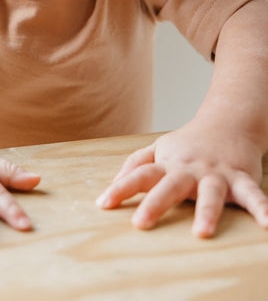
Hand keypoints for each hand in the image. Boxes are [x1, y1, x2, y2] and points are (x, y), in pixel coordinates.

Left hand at [96, 122, 267, 236]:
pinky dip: (261, 208)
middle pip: (170, 185)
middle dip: (155, 204)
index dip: (121, 188)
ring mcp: (216, 173)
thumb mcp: (160, 149)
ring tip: (202, 233)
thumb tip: (113, 182)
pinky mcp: (241, 177)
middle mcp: (190, 169)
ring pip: (211, 192)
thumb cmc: (189, 144)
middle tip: (140, 223)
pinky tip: (267, 224)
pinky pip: (252, 194)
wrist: (228, 122)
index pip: (140, 175)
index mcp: (168, 164)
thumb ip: (137, 163)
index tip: (103, 204)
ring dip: (207, 211)